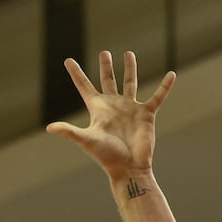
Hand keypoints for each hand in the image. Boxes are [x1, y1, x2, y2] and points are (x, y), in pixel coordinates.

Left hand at [46, 50, 175, 181]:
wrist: (129, 167)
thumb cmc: (106, 156)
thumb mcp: (86, 140)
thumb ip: (69, 132)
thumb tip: (49, 128)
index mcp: (98, 109)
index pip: (84, 86)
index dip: (76, 73)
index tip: (67, 60)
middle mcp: (114, 106)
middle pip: (108, 81)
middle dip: (106, 67)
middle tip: (104, 53)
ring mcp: (130, 108)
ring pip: (130, 83)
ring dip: (130, 69)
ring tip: (128, 53)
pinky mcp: (147, 114)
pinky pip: (158, 97)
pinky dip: (165, 86)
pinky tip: (171, 75)